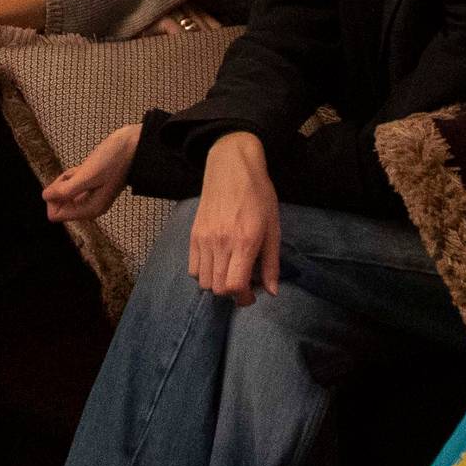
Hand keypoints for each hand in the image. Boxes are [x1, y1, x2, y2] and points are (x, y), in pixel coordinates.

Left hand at [43, 121, 140, 223]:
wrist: (134, 145)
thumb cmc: (114, 159)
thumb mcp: (88, 174)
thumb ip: (66, 189)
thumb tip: (46, 197)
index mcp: (90, 209)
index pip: (55, 214)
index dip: (54, 196)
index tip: (67, 181)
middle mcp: (90, 206)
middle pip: (59, 204)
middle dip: (60, 186)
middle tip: (78, 173)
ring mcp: (92, 196)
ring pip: (64, 192)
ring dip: (68, 178)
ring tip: (84, 169)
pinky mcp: (93, 185)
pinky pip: (72, 183)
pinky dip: (73, 174)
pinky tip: (85, 167)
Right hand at [189, 132, 281, 303]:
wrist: (232, 167)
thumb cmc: (259, 195)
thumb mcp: (273, 228)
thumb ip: (271, 263)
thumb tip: (272, 292)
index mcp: (244, 242)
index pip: (235, 286)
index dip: (245, 299)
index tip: (253, 295)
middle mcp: (220, 243)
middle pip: (218, 288)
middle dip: (233, 294)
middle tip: (244, 285)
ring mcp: (204, 239)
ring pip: (204, 281)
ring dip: (218, 284)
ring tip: (230, 273)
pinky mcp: (193, 234)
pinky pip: (192, 268)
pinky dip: (204, 274)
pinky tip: (217, 263)